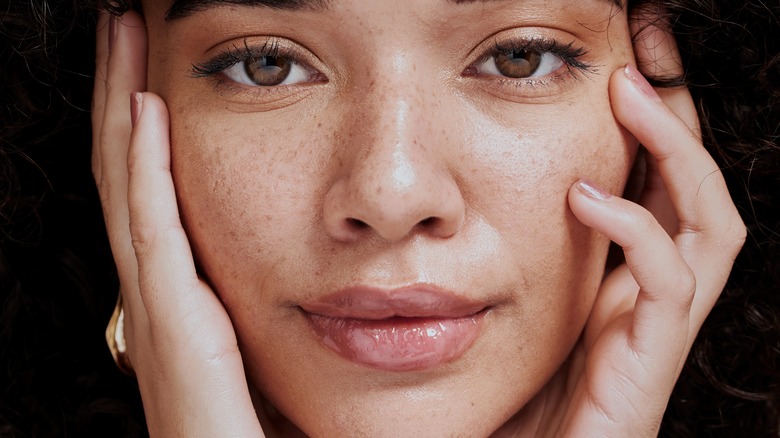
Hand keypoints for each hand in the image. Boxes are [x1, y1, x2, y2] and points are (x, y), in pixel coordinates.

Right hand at [92, 11, 263, 436]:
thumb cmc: (257, 429)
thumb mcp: (262, 349)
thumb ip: (265, 302)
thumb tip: (307, 258)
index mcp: (180, 295)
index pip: (153, 190)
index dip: (141, 124)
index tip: (149, 64)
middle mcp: (157, 295)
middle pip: (128, 174)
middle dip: (119, 94)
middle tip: (119, 28)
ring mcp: (157, 311)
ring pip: (129, 188)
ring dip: (122, 109)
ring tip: (119, 42)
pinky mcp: (174, 330)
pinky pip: (153, 234)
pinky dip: (144, 169)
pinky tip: (144, 113)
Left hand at [553, 12, 744, 436]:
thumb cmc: (521, 393)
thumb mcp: (527, 301)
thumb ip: (531, 250)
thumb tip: (500, 185)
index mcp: (626, 276)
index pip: (659, 183)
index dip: (657, 119)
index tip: (630, 54)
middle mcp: (654, 294)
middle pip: (700, 190)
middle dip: (681, 115)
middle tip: (644, 49)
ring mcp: (659, 326)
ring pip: (710, 225)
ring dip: (675, 153)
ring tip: (628, 97)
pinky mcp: (649, 360)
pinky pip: (667, 284)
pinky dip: (635, 230)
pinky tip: (586, 198)